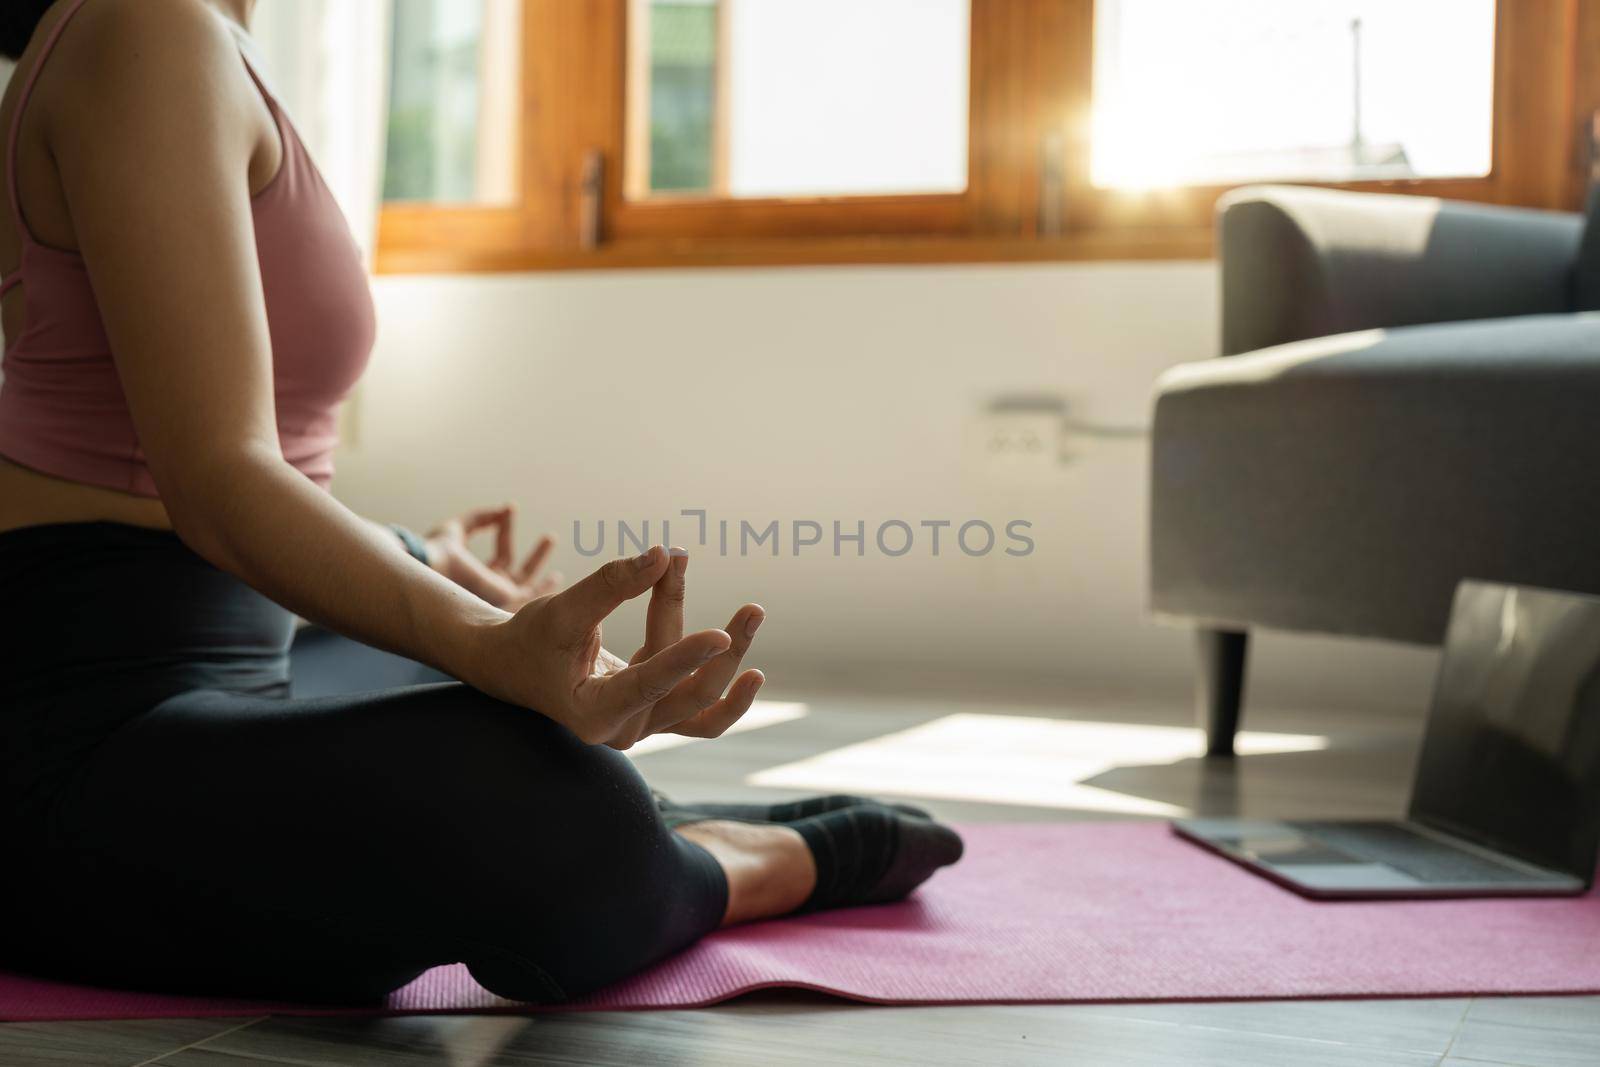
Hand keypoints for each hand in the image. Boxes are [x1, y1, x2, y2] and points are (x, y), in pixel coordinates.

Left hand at [425, 504, 559, 610]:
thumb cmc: (438, 551)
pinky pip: (534, 594)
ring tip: (555, 543)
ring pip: (531, 587)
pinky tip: (559, 571)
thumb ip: (480, 518)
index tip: (511, 508)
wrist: (433, 566)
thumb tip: (504, 508)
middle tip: (552, 537)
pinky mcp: (507, 599)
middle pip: (521, 573)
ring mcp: (499, 597)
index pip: (502, 552)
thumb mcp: (458, 528)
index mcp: (477, 576)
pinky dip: (548, 586)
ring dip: (544, 568)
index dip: (507, 528)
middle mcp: (490, 590)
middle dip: (537, 556)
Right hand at [469, 545, 765, 748]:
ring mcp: (644, 725)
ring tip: (752, 614)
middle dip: (723, 652)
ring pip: (703, 702)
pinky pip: (701, 703)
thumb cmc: (532, 639)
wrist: (516, 665)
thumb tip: (663, 555)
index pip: (649, 686)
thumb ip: (610, 585)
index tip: (721, 634)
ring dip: (731, 660)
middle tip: (752, 607)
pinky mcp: (656, 711)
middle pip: (690, 697)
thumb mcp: (562, 610)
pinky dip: (715, 664)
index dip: (685, 659)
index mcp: (594, 715)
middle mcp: (624, 730)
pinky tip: (736, 634)